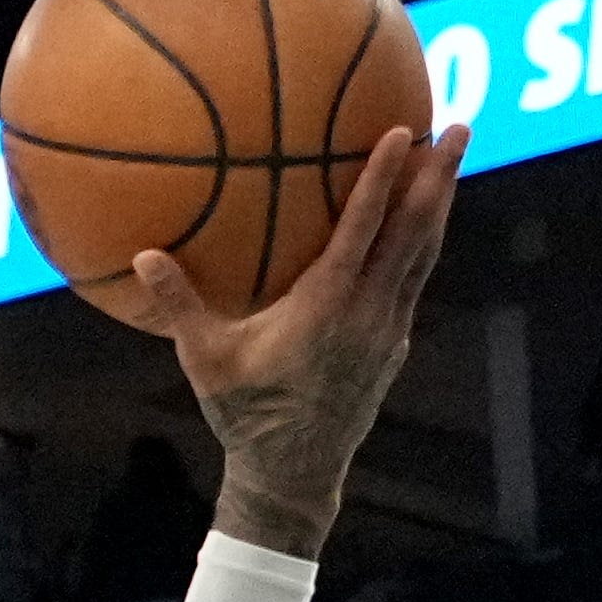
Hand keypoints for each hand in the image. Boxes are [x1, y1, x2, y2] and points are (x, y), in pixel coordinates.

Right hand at [135, 117, 464, 553]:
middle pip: (414, 232)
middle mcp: (369, 313)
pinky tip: (425, 220)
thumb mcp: (206, 362)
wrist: (294, 476)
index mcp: (326, 308)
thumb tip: (142, 255)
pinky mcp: (394, 345)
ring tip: (452, 159)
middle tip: (458, 126)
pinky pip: (415, 279)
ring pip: (424, 253)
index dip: (381, 180)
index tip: (398, 134)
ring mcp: (388, 330)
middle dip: (437, 177)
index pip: (363, 231)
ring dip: (440, 203)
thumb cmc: (246, 417)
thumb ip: (179, 306)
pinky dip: (424, 241)